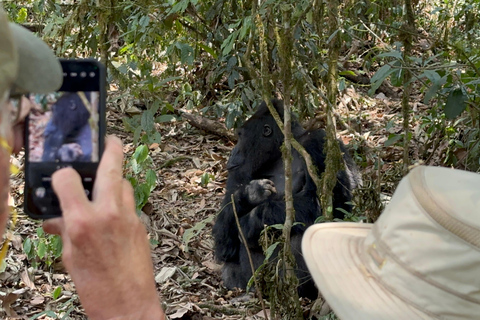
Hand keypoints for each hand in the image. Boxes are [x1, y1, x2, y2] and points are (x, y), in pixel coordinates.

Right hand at [43, 136, 163, 319]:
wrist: (129, 306)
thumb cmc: (96, 288)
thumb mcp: (70, 259)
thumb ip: (65, 232)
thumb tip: (57, 220)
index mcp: (84, 222)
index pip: (69, 179)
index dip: (62, 175)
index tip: (62, 177)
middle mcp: (109, 213)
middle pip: (112, 166)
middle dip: (111, 148)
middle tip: (110, 141)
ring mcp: (129, 217)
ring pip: (125, 183)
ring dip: (116, 181)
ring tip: (107, 186)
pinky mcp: (142, 225)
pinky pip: (131, 204)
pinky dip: (122, 203)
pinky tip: (115, 215)